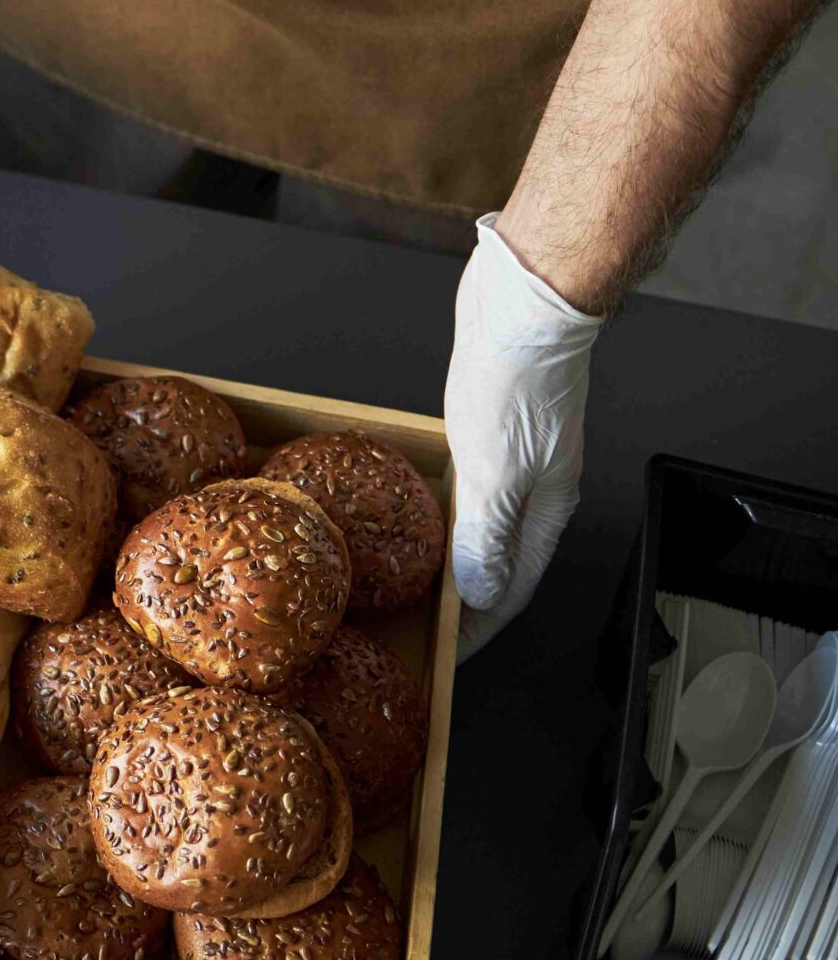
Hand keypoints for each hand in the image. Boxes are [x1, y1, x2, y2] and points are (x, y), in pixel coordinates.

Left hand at [447, 214, 604, 657]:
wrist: (523, 304)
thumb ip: (487, 535)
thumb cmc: (516, 379)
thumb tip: (481, 593)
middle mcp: (535, 486)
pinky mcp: (488, 426)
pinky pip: (464, 484)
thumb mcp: (495, 470)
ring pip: (479, 521)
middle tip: (426, 622)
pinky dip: (442, 507)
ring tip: (412, 575)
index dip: (482, 625)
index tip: (452, 655)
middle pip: (499, 559)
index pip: (514, 586)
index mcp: (546, 506)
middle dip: (467, 596)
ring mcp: (512, 456)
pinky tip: (414, 508)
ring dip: (450, 550)